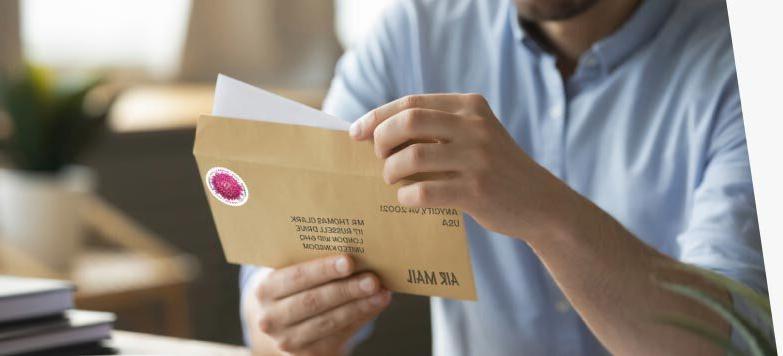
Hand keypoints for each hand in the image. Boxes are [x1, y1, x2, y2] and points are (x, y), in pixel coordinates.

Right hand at [245, 255, 390, 354]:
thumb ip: (315, 264)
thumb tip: (357, 255)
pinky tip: (375, 305)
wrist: (282, 322)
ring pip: (327, 322)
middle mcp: (270, 317)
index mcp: (265, 289)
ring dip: (358, 306)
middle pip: (313, 301)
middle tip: (372, 279)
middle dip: (346, 289)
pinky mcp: (306, 355)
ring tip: (381, 293)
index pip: (296, 277)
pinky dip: (359, 319)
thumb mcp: (292, 273)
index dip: (323, 270)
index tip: (348, 261)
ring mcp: (287, 340)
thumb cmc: (294, 286)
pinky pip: (337, 336)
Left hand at [350, 94, 573, 240]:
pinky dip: (407, 196)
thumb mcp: (474, 136)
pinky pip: (425, 191)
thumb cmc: (493, 169)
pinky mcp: (477, 190)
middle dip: (381, 139)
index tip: (356, 132)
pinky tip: (408, 199)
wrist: (540, 202)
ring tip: (392, 180)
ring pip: (412, 157)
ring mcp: (477, 158)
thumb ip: (438, 129)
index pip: (411, 103)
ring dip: (391, 171)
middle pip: (408, 122)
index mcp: (469, 106)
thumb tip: (376, 134)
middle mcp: (474, 126)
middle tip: (376, 157)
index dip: (377, 116)